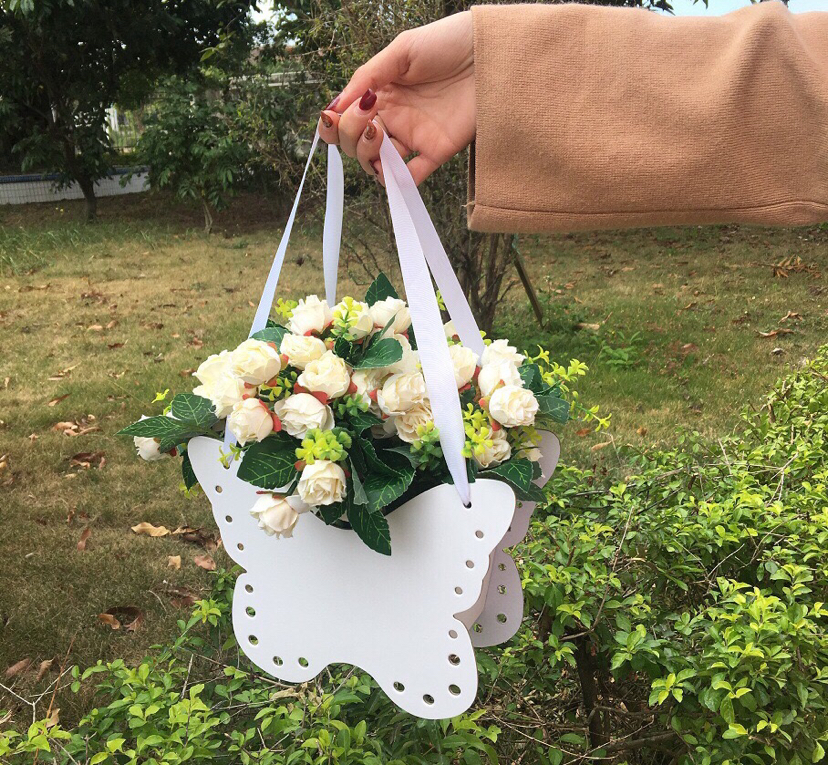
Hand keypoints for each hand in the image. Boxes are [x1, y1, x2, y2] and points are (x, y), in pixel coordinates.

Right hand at [318, 11, 474, 185]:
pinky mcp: (437, 150)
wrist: (492, 51)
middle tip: (366, 118)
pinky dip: (399, 182)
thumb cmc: (449, 41)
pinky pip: (413, 176)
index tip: (338, 116)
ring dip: (370, 157)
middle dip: (351, 136)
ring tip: (378, 136)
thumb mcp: (402, 50)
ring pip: (379, 163)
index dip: (336, 124)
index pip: (347, 119)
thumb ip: (367, 76)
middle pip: (358, 144)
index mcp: (381, 93)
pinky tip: (392, 174)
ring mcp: (415, 135)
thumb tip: (335, 106)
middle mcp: (394, 117)